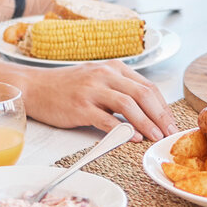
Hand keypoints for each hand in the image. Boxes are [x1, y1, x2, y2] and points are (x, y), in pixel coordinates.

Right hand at [14, 61, 174, 140]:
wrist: (35, 87)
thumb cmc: (67, 87)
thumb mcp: (97, 80)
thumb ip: (119, 90)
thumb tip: (146, 111)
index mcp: (113, 68)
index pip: (147, 86)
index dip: (163, 106)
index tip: (171, 123)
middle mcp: (104, 75)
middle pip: (142, 94)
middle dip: (160, 115)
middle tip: (170, 133)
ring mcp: (91, 90)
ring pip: (128, 105)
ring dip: (146, 123)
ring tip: (155, 137)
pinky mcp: (80, 106)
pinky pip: (106, 118)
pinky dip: (122, 129)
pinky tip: (132, 138)